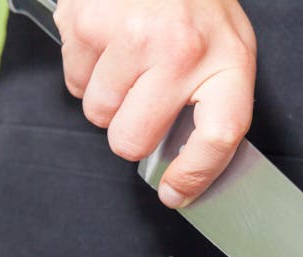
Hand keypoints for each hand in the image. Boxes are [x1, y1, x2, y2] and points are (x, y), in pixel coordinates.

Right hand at [54, 0, 256, 207]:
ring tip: (129, 63)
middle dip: (131, 133)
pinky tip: (110, 45)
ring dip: (107, 100)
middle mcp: (180, 51)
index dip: (193, 175)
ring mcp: (130, 36)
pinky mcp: (86, 22)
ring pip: (96, 114)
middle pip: (133, 140)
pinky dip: (87, 72)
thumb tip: (182, 167)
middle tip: (142, 103)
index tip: (174, 192)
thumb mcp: (228, 50)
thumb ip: (213, 105)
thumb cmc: (197, 4)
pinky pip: (74, 81)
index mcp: (227, 62)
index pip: (216, 138)